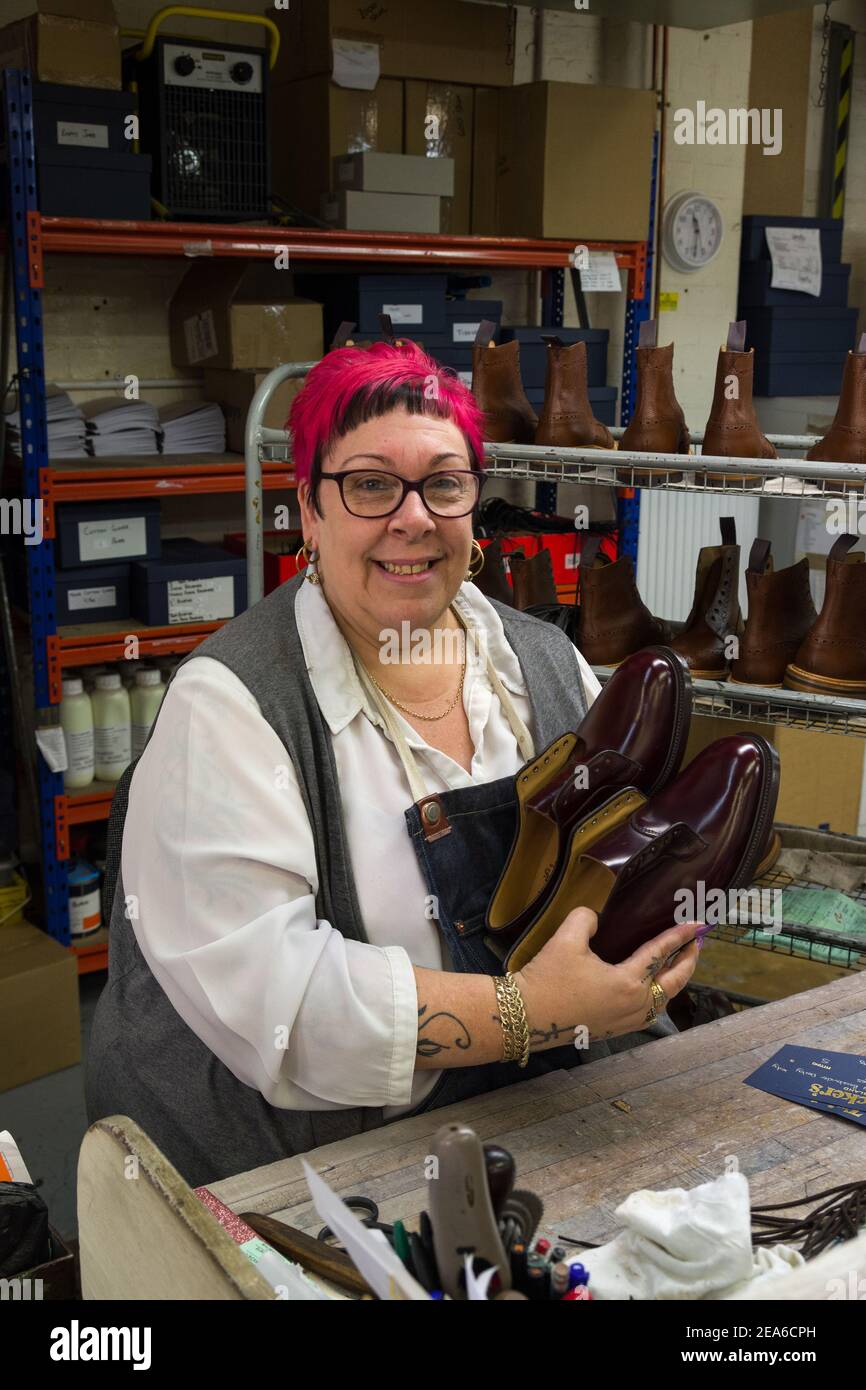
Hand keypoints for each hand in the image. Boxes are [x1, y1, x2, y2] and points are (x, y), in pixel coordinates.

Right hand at [513, 908, 700, 1046]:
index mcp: (627, 982)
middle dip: (688, 961)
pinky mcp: (615, 1029)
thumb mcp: (565, 940)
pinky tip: (652, 990)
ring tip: (679, 964)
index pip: (660, 953)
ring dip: (675, 981)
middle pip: (673, 982)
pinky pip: (649, 1012)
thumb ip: (586, 919)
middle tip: (697, 943)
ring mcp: (626, 1021)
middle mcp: (634, 1005)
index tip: (696, 924)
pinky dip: (659, 997)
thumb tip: (595, 918)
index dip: (679, 936)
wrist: (526, 1018)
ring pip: (663, 1000)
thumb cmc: (547, 980)